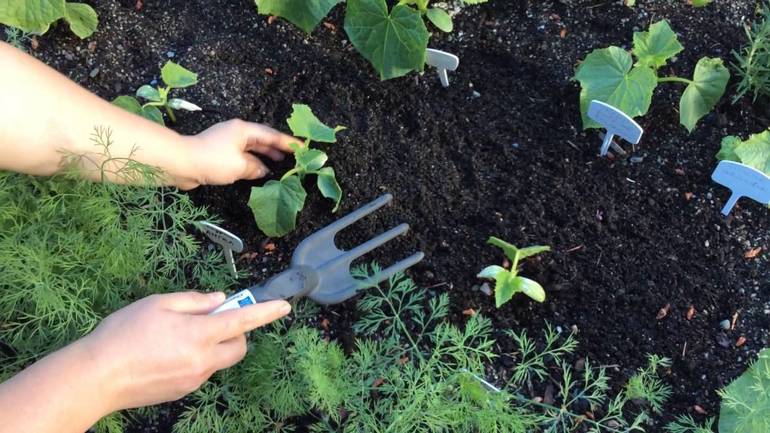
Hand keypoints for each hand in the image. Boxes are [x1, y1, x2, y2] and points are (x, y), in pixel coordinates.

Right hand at [81, 292, 290, 410]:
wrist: (97, 377)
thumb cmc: (123, 334)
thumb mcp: (158, 304)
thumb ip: (194, 300)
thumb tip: (220, 300)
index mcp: (199, 334)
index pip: (243, 320)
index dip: (266, 312)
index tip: (284, 307)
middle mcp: (203, 360)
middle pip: (239, 347)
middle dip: (235, 332)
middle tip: (211, 320)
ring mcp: (194, 379)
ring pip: (220, 360)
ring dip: (214, 346)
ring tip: (179, 337)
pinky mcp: (183, 391)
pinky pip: (201, 371)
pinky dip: (196, 359)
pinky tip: (167, 354)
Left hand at [182, 119, 298, 188]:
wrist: (181, 163)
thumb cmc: (212, 160)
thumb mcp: (240, 166)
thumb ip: (256, 167)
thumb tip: (263, 170)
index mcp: (243, 130)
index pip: (271, 135)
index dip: (287, 142)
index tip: (302, 147)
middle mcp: (236, 132)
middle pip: (262, 138)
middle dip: (277, 147)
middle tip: (292, 155)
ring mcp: (227, 142)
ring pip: (252, 147)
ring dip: (265, 155)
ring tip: (278, 162)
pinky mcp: (219, 152)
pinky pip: (242, 155)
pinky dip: (252, 161)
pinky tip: (257, 170)